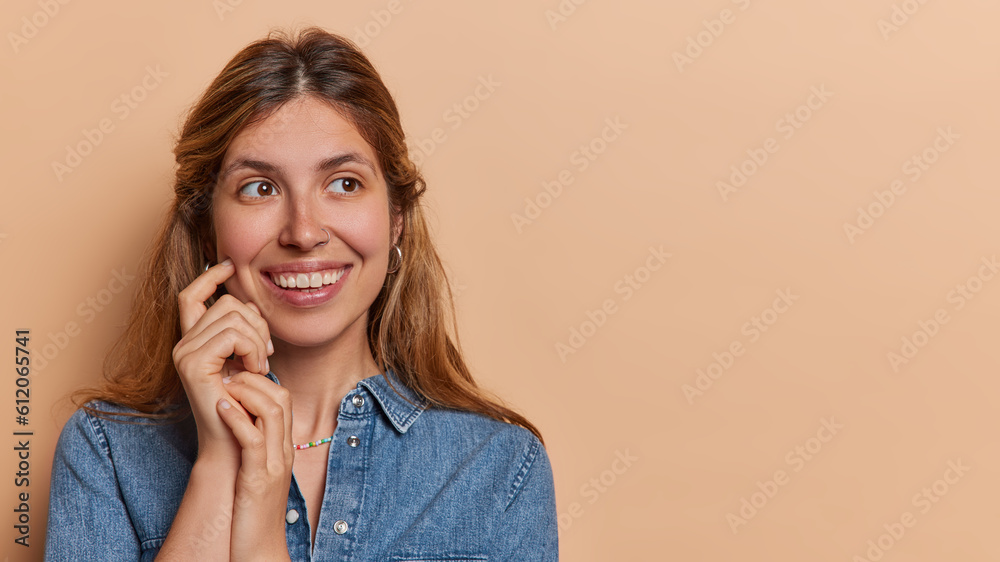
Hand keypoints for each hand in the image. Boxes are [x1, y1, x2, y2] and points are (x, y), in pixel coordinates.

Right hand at [171, 259, 273, 464]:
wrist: (235, 441)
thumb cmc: (246, 404)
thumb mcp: (247, 360)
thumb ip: (243, 332)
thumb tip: (247, 302)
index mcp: (194, 341)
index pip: (192, 295)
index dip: (210, 276)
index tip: (230, 264)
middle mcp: (183, 344)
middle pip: (226, 303)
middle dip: (257, 323)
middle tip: (265, 355)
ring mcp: (184, 353)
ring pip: (233, 315)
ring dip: (258, 340)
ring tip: (259, 367)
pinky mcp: (193, 364)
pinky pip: (234, 334)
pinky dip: (253, 349)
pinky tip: (255, 370)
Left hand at [218, 371, 293, 560]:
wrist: (258, 549)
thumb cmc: (251, 512)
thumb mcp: (256, 472)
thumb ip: (252, 446)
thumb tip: (234, 420)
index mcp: (283, 448)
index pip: (283, 399)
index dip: (260, 380)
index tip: (233, 378)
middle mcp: (284, 452)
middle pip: (282, 398)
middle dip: (255, 379)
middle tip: (228, 376)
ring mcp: (274, 464)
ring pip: (272, 411)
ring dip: (246, 392)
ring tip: (224, 387)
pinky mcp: (259, 479)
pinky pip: (254, 439)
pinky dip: (237, 419)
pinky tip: (221, 407)